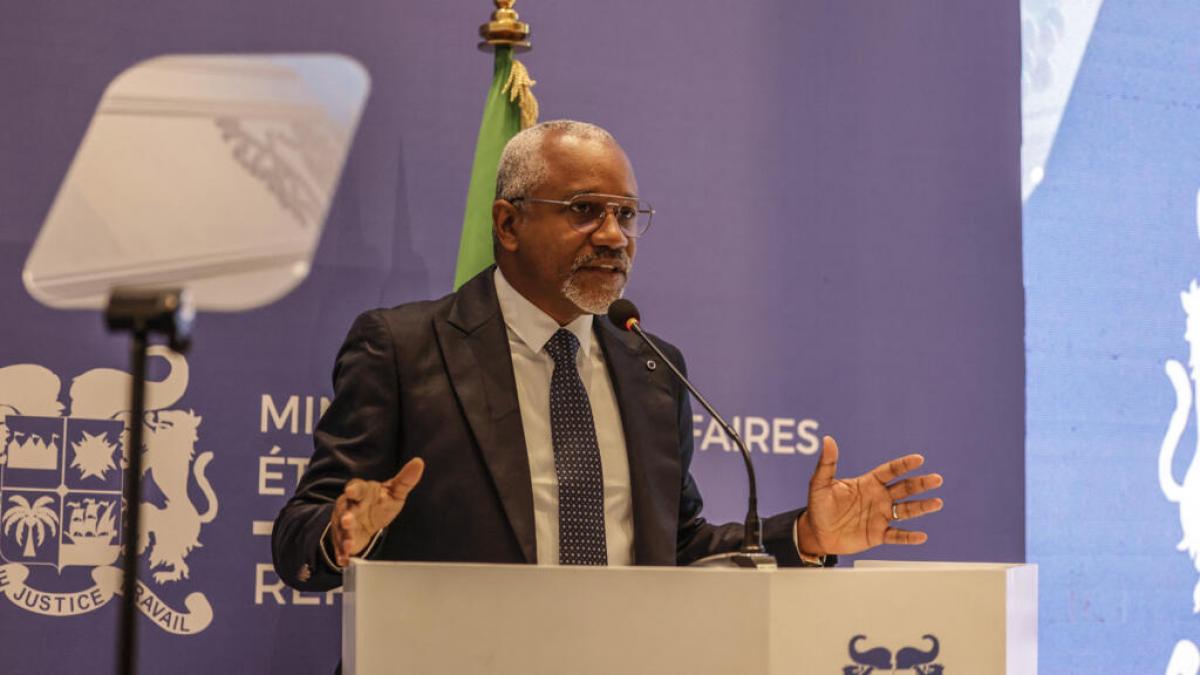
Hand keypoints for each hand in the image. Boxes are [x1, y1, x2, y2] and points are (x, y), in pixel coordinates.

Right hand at [331, 458, 424, 566]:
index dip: (354, 488)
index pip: (357, 487)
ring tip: (349, 545)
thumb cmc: (379, 503)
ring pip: (341, 529)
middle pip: (345, 510)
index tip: (351, 490)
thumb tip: (419, 462)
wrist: (366, 521)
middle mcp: (349, 506)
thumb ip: (405, 480)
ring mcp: (344, 523)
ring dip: (344, 537)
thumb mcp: (394, 492)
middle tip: (348, 521)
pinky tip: (345, 560)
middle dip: (345, 516)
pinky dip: (341, 552)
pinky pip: (340, 545)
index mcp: (362, 491)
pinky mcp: (343, 538)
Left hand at [796, 436, 942, 556]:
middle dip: (920, 484)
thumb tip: (827, 440)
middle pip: (904, 489)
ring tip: (937, 502)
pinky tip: (922, 536)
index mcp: (867, 483)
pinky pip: (896, 535)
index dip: (904, 465)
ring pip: (905, 511)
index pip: (890, 471)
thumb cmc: (818, 506)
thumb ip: (827, 463)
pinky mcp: (877, 535)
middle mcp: (878, 498)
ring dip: (922, 507)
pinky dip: (908, 536)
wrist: (816, 532)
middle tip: (937, 479)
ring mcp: (879, 517)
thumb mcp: (820, 483)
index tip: (919, 459)